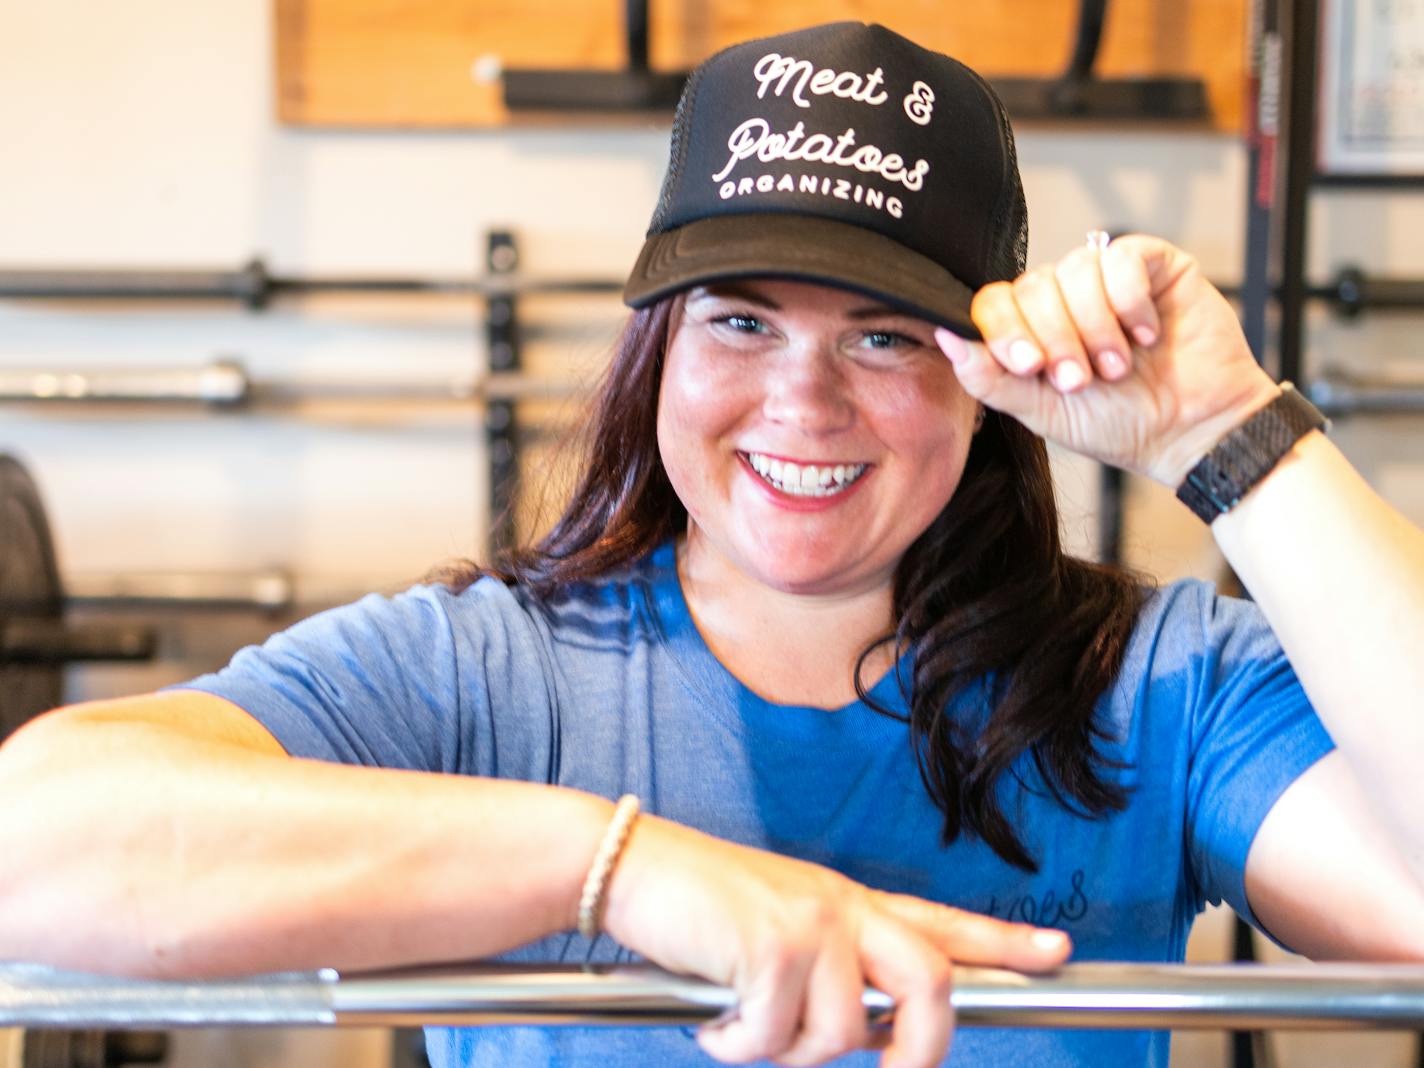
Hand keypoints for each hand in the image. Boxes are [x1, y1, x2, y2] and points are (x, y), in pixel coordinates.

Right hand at [602, 815, 1070, 1067]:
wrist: (634, 868)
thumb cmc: (701, 909)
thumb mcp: (781, 932)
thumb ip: (834, 975)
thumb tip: (869, 1038)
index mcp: (848, 904)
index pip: (940, 923)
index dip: (1004, 943)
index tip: (1057, 953)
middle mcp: (841, 908)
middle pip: (931, 984)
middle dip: (918, 1054)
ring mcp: (811, 924)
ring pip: (843, 1034)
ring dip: (782, 1054)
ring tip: (739, 1027)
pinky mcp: (773, 946)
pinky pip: (775, 1038)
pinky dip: (736, 1047)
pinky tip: (711, 1018)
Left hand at [935, 234, 1280, 486]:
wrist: (1191, 431)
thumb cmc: (1120, 425)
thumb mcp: (1042, 412)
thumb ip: (991, 378)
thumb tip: (945, 337)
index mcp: (1032, 328)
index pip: (996, 302)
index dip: (1007, 330)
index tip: (1029, 366)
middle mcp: (1065, 297)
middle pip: (1033, 286)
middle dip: (1056, 338)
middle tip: (1082, 380)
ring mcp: (1108, 278)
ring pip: (1075, 272)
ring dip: (1095, 327)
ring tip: (1118, 366)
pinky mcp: (1152, 264)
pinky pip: (1121, 258)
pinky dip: (1129, 301)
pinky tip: (1146, 334)